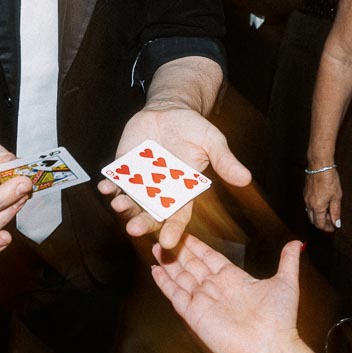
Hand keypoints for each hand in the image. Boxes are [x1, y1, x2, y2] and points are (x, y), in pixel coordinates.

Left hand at [98, 104, 251, 249]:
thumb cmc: (194, 129)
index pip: (178, 216)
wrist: (170, 110)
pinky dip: (109, 185)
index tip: (167, 242)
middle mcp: (160, 192)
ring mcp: (140, 181)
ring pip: (130, 200)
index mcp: (182, 192)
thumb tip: (246, 178)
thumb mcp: (212, 141)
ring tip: (119, 204)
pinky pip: (115, 181)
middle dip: (142, 222)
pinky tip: (105, 186)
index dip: (173, 230)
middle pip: (150, 214)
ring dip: (123, 205)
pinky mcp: (124, 168)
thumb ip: (224, 161)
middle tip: (135, 228)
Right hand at [151, 236, 304, 352]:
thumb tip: (296, 243)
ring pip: (181, 277)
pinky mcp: (194, 314)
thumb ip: (287, 261)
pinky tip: (155, 270)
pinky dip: (164, 282)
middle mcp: (216, 289)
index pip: (210, 258)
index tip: (185, 233)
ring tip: (156, 247)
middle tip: (164, 235)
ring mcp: (203, 301)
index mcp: (234, 279)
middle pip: (192, 265)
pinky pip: (175, 295)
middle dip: (178, 251)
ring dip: (168, 262)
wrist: (269, 348)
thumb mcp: (286, 283)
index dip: (197, 246)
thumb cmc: (279, 320)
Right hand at [303, 168, 341, 232]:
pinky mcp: (305, 193)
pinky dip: (315, 209)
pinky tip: (323, 203)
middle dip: (322, 223)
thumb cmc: (329, 179)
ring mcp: (306, 199)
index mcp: (317, 207)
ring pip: (310, 213)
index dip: (327, 228)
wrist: (320, 166)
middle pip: (313, 221)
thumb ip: (336, 212)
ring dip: (318, 216)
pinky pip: (308, 206)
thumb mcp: (336, 197)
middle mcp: (309, 204)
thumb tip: (336, 223)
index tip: (333, 227)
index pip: (320, 224)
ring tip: (328, 211)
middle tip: (331, 221)